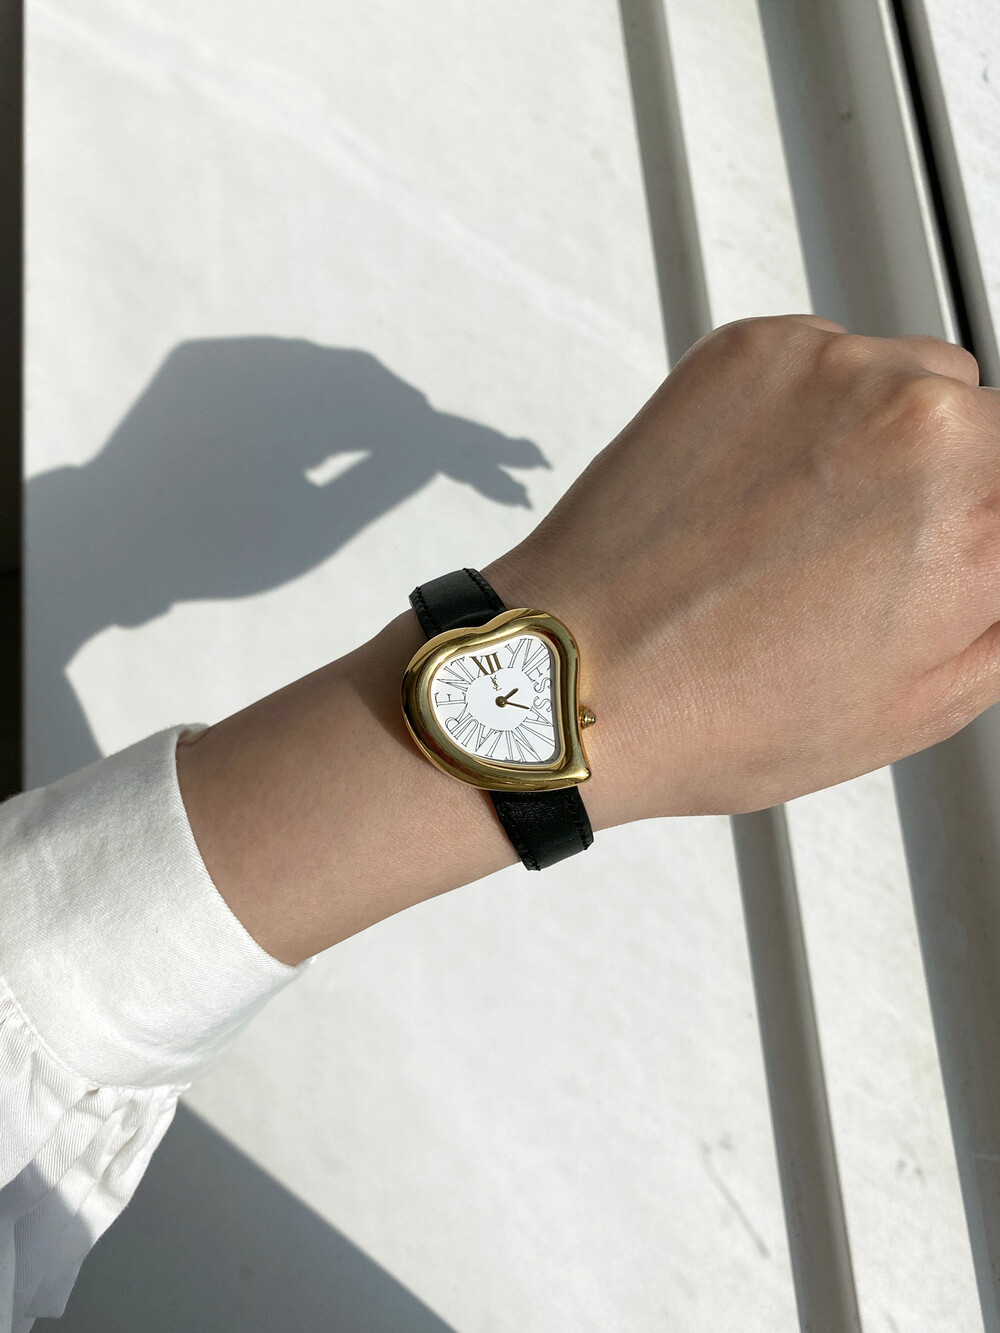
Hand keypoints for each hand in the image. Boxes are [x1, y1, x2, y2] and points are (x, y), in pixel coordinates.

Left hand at [485, 315, 993, 820]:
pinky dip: (818, 414)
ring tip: (809, 528)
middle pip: (996, 427)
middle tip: (884, 558)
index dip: (988, 530)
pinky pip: (835, 363)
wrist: (575, 672)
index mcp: (977, 514)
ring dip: (897, 441)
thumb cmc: (722, 709)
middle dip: (968, 487)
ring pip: (922, 384)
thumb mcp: (925, 703)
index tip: (962, 553)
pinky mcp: (754, 349)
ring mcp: (828, 369)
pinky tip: (763, 492)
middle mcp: (915, 418)